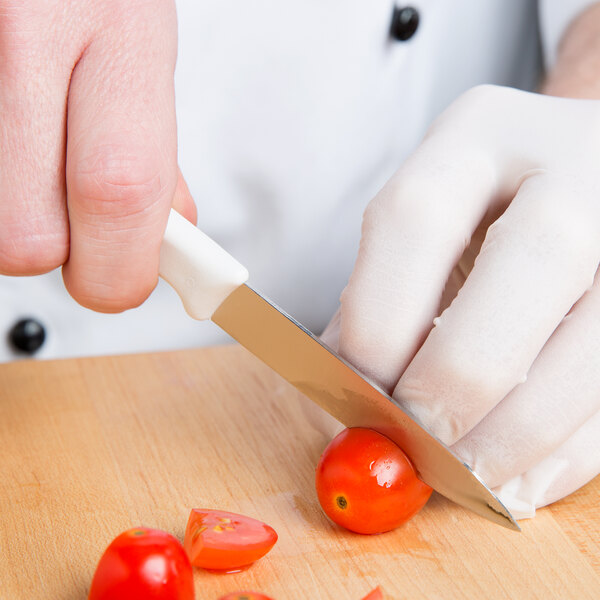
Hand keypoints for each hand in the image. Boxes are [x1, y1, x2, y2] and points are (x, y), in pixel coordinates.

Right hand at [0, 0, 194, 311]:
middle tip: (68, 226)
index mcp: (121, 34)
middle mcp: (27, 32)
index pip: (119, 195)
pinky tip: (9, 139)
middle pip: (25, 236)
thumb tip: (169, 240)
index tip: (122, 282)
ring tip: (32, 160)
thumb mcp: (142, 49)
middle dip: (54, 254)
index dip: (118, 270)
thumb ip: (153, 154)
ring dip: (12, 214)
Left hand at [333, 84, 599, 516]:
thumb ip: (379, 306)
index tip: (360, 397)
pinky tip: (522, 477)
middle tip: (418, 446)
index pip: (417, 216)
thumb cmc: (481, 218)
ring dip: (522, 432)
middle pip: (535, 257)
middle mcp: (578, 159)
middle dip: (462, 374)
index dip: (380, 319)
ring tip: (465, 478)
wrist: (578, 181)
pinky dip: (572, 451)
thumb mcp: (426, 233)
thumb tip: (343, 409)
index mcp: (482, 134)